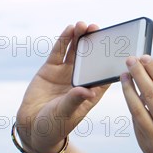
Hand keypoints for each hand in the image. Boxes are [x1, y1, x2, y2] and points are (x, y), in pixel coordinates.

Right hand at [16, 22, 110, 152]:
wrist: (33, 127)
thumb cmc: (55, 125)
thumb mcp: (66, 113)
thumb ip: (75, 100)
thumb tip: (88, 90)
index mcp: (92, 92)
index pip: (105, 74)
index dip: (111, 61)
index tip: (118, 47)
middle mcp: (81, 80)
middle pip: (91, 58)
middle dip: (95, 44)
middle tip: (99, 29)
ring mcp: (66, 74)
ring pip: (76, 52)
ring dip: (80, 38)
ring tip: (84, 25)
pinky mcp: (51, 70)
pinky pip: (59, 52)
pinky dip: (64, 40)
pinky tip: (70, 29)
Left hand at [120, 55, 152, 152]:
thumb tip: (146, 82)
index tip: (145, 57)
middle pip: (150, 98)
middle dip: (139, 76)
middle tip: (130, 61)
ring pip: (137, 111)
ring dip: (129, 91)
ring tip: (124, 76)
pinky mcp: (147, 149)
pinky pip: (137, 123)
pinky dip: (134, 108)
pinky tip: (132, 95)